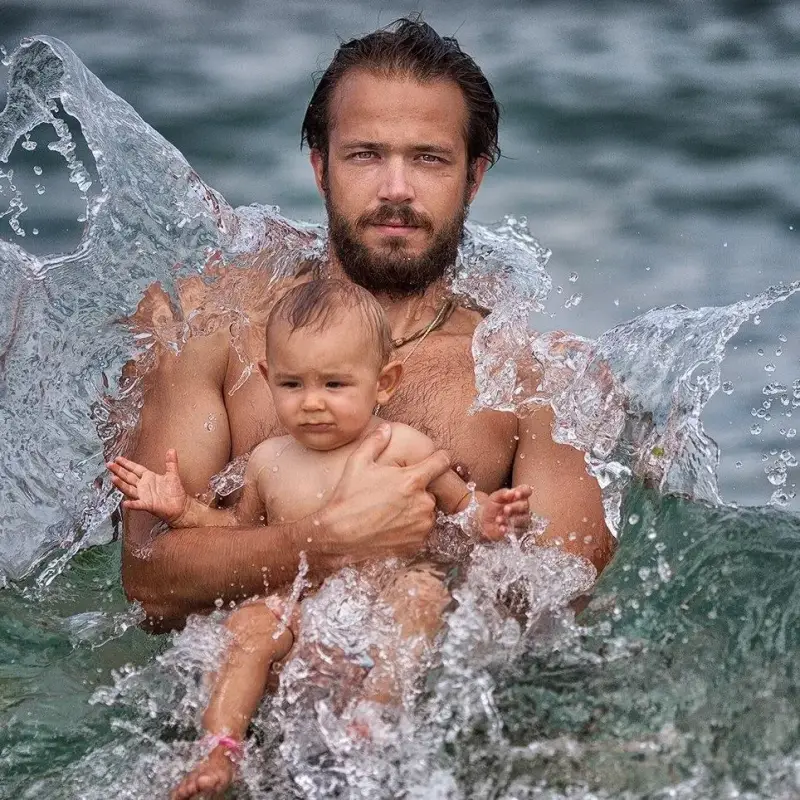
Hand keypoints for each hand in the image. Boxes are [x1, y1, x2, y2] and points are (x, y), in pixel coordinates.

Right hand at [107, 449, 189, 524]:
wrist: (181, 506)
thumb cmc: (175, 492)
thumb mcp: (173, 474)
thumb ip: (171, 463)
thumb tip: (172, 450)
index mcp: (149, 477)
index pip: (135, 469)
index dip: (126, 463)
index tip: (117, 458)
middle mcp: (144, 486)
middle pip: (128, 477)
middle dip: (119, 470)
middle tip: (109, 464)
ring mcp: (144, 496)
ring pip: (129, 489)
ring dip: (121, 484)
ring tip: (113, 478)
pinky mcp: (148, 505)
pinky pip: (138, 504)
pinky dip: (132, 504)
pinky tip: (125, 503)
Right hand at [320, 424, 450, 564]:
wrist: (338, 535)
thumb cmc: (348, 497)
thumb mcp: (358, 463)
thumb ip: (376, 442)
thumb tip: (387, 429)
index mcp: (412, 479)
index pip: (441, 462)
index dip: (440, 458)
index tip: (438, 459)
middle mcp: (422, 502)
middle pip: (431, 489)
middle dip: (418, 489)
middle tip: (396, 492)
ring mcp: (421, 524)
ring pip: (427, 511)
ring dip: (416, 509)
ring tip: (391, 510)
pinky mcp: (417, 543)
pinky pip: (421, 531)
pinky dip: (412, 528)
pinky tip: (391, 525)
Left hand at [479, 485, 531, 540]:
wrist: (483, 521)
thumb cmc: (491, 506)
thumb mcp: (494, 498)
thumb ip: (502, 493)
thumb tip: (511, 492)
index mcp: (518, 496)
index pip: (527, 491)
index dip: (524, 492)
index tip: (516, 494)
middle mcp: (522, 508)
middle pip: (526, 506)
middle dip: (515, 507)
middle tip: (505, 509)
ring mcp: (522, 520)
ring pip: (524, 519)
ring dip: (511, 519)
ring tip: (498, 520)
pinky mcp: (518, 531)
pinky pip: (518, 531)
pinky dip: (508, 529)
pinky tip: (501, 528)